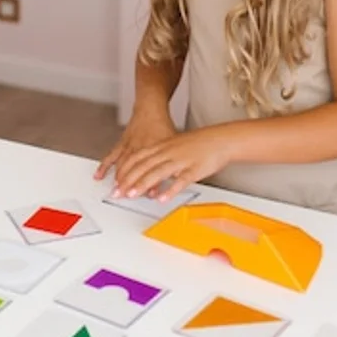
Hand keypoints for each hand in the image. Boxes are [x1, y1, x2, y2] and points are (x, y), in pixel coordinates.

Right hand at [94, 104, 175, 187]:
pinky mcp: (122, 144)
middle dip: (130, 184)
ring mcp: (129, 146)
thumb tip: (176, 180)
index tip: (147, 195)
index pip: (152, 169)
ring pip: (122, 164)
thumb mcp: (173, 144)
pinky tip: (99, 175)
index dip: (150, 182)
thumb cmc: (163, 126)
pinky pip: (111, 156)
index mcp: (155, 149)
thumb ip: (172, 158)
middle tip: (126, 196)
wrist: (151, 109)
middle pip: (134, 169)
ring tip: (116, 191)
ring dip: (119, 179)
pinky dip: (104, 166)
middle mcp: (141, 148)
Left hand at [110, 127, 234, 201]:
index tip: (116, 182)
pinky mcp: (194, 169)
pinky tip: (162, 198)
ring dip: (143, 184)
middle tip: (117, 192)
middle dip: (128, 180)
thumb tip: (147, 169)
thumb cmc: (199, 144)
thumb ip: (160, 156)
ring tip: (132, 195)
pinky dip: (170, 189)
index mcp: (163, 146)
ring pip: (158, 172)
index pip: (138, 158)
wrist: (221, 139)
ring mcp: (181, 160)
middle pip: (144, 166)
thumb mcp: (174, 145)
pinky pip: (180, 180)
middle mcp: (169, 152)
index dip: (125, 170)